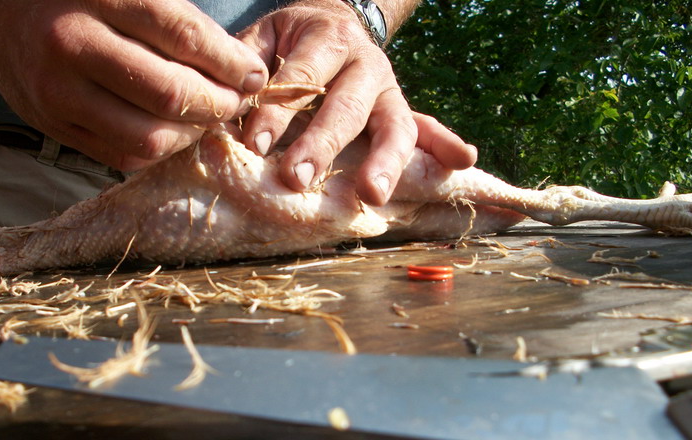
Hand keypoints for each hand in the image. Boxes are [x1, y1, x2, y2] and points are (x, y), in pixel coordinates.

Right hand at [0, 1, 268, 170]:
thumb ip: (183, 24)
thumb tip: (242, 69)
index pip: (183, 37)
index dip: (230, 63)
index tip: (254, 74)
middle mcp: (74, 45)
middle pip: (170, 94)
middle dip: (218, 104)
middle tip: (235, 101)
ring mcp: (58, 93)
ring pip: (149, 136)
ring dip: (192, 134)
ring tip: (206, 118)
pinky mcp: (53, 127)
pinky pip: (123, 156)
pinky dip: (161, 150)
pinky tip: (173, 131)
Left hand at [238, 0, 473, 204]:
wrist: (335, 23)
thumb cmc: (291, 40)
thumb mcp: (266, 37)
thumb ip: (248, 63)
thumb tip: (229, 98)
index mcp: (328, 39)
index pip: (302, 76)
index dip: (278, 110)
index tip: (256, 143)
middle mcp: (365, 64)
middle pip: (347, 106)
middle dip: (322, 144)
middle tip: (297, 177)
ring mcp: (388, 90)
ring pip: (394, 125)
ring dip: (385, 161)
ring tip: (372, 194)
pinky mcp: (401, 110)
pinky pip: (426, 128)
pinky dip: (445, 142)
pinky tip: (462, 159)